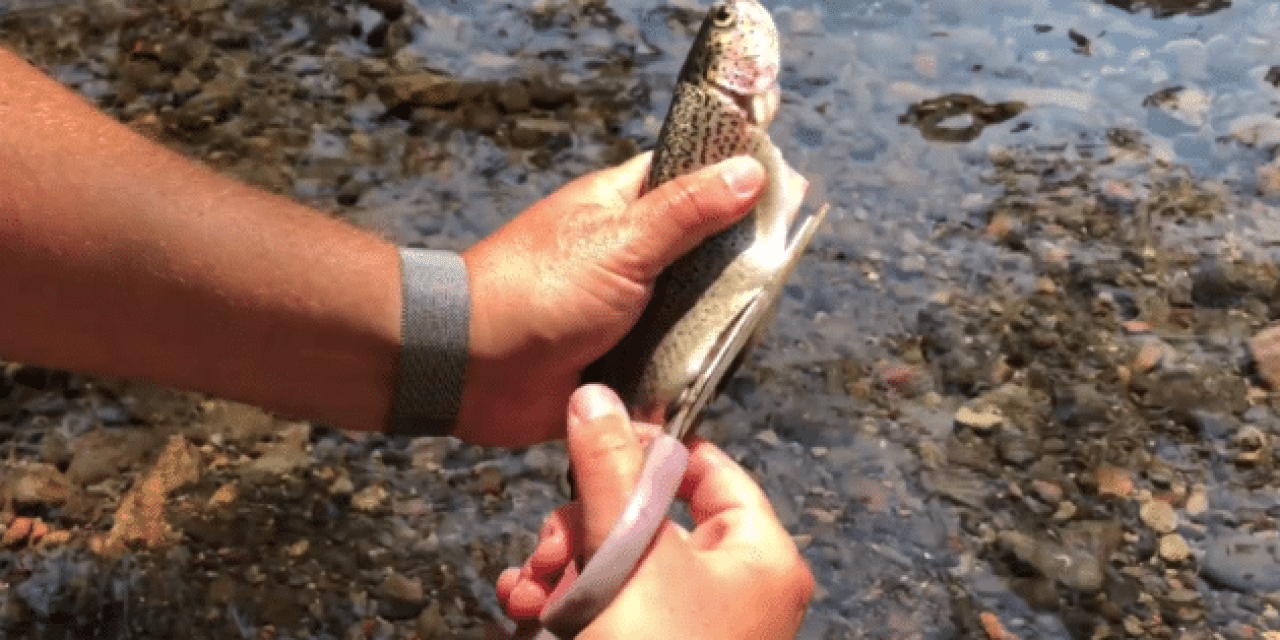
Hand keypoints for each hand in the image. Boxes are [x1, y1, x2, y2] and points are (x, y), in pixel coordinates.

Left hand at [455, 153, 764, 445]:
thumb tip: (750, 171)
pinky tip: (716, 373)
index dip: (734, 179)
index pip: (690, 176)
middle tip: (774, 274)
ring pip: (693, 310)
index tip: (785, 190)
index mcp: (622, 207)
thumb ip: (688, 211)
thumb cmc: (536, 291)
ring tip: (748, 330)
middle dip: (734, 267)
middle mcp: (627, 253)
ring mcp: (625, 308)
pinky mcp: (622, 359)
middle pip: (702, 250)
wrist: (471, 369)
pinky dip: (688, 370)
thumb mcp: (621, 242)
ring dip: (713, 325)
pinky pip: (671, 362)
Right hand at [496, 385, 813, 638]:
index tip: (595, 438)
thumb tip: (595, 396)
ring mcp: (688, 626)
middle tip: (551, 540)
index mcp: (758, 557)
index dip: (651, 446)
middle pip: (649, 515)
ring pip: (615, 561)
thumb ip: (611, 468)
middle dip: (583, 521)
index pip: (711, 469)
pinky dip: (562, 601)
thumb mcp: (630, 554)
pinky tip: (524, 606)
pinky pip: (603, 606)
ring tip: (532, 583)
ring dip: (561, 563)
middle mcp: (731, 589)